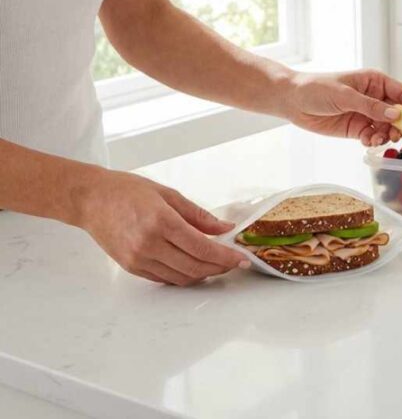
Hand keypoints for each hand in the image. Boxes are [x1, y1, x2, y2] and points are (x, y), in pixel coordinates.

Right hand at [72, 170, 249, 285]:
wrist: (90, 200)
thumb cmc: (127, 191)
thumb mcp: (168, 195)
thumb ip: (199, 215)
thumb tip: (225, 228)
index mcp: (161, 222)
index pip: (203, 248)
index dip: (226, 257)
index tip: (242, 259)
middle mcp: (149, 244)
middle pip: (195, 267)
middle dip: (219, 268)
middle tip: (233, 262)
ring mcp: (139, 259)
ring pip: (181, 277)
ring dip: (203, 274)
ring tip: (216, 264)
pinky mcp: (132, 267)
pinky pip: (165, 278)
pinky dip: (184, 275)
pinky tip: (194, 265)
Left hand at [283, 69, 401, 145]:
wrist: (292, 101)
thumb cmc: (316, 88)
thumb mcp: (345, 96)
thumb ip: (371, 107)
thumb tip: (396, 116)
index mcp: (376, 82)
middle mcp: (375, 98)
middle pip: (400, 114)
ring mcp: (367, 114)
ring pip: (388, 128)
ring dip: (388, 136)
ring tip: (378, 140)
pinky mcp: (358, 128)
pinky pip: (374, 137)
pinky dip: (374, 142)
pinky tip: (367, 143)